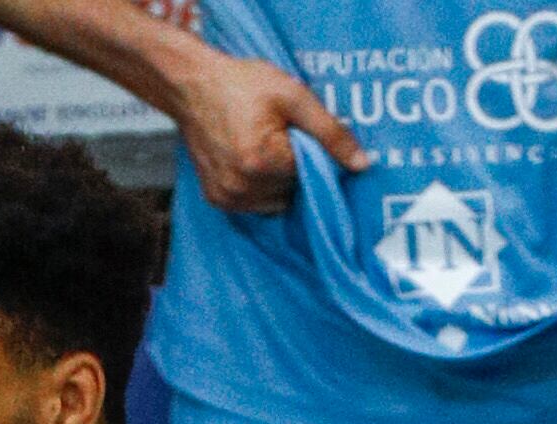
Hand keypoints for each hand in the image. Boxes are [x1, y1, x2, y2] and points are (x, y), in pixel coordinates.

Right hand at [170, 44, 364, 212]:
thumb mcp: (295, 98)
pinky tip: (252, 162)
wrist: (193, 87)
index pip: (311, 175)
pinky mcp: (215, 198)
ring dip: (278, 182)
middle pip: (292, 191)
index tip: (299, 134)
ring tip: (265, 149)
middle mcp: (242, 186)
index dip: (312, 154)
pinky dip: (258, 188)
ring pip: (274, 202)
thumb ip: (331, 132)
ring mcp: (226, 196)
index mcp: (264, 162)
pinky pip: (252, 205)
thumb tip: (363, 164)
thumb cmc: (243, 85)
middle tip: (281, 138)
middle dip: (294, 169)